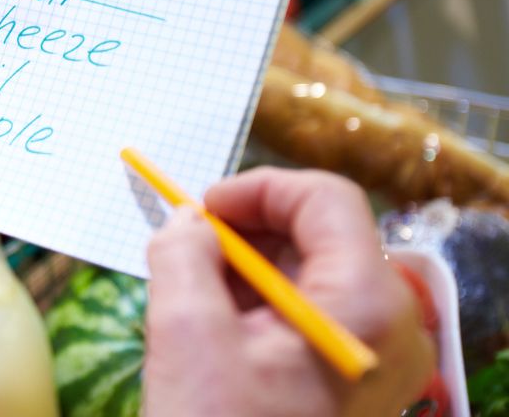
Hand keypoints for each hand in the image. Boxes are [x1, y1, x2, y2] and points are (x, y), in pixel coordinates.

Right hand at [143, 168, 433, 416]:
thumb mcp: (186, 333)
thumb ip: (182, 253)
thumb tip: (186, 221)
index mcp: (362, 306)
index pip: (324, 200)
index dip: (256, 189)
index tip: (198, 208)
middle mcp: (386, 326)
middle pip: (320, 235)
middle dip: (245, 232)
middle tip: (184, 247)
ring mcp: (373, 357)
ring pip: (310, 273)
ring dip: (245, 268)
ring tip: (188, 291)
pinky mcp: (350, 379)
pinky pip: (308, 313)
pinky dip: (257, 303)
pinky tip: (210, 323)